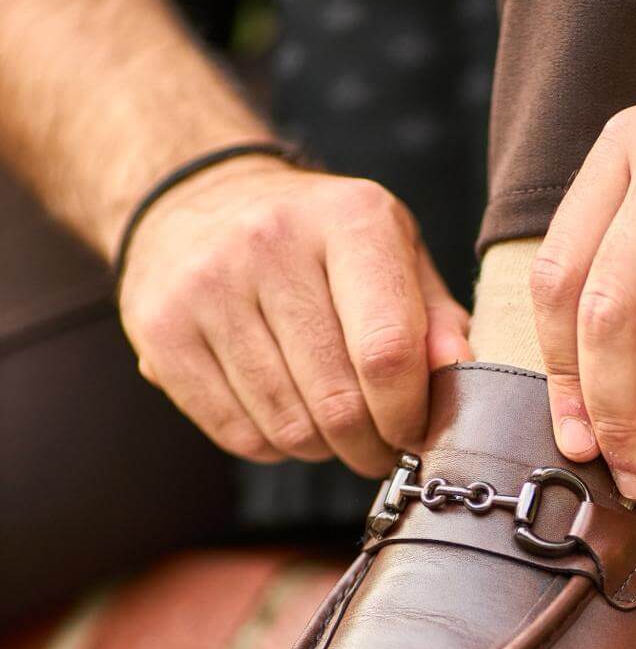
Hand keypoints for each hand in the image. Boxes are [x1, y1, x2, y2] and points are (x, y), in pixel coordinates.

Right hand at [119, 159, 470, 473]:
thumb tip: (462, 376)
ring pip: (288, 426)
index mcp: (348, 219)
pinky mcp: (160, 330)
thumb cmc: (318, 239)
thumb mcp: (391, 250)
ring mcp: (206, 286)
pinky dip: (272, 446)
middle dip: (370, 445)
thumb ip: (435, 316)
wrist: (197, 200)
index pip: (387, 352)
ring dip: (323, 449)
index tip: (417, 431)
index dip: (409, 414)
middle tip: (379, 447)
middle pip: (338, 402)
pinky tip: (284, 416)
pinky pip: (235, 433)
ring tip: (332, 427)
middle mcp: (269, 242)